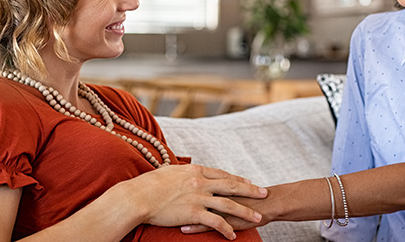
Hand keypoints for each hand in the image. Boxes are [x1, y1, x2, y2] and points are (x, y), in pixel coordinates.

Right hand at [114, 164, 267, 239]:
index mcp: (195, 171)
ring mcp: (198, 197)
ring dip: (246, 211)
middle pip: (232, 185)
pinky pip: (216, 222)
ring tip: (258, 217)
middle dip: (250, 190)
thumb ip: (182, 171)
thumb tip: (185, 169)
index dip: (237, 179)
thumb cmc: (148, 185)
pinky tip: (232, 235)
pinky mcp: (194, 212)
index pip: (222, 174)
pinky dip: (226, 229)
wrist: (139, 196)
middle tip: (265, 193)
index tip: (248, 182)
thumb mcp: (169, 172)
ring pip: (229, 204)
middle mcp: (200, 182)